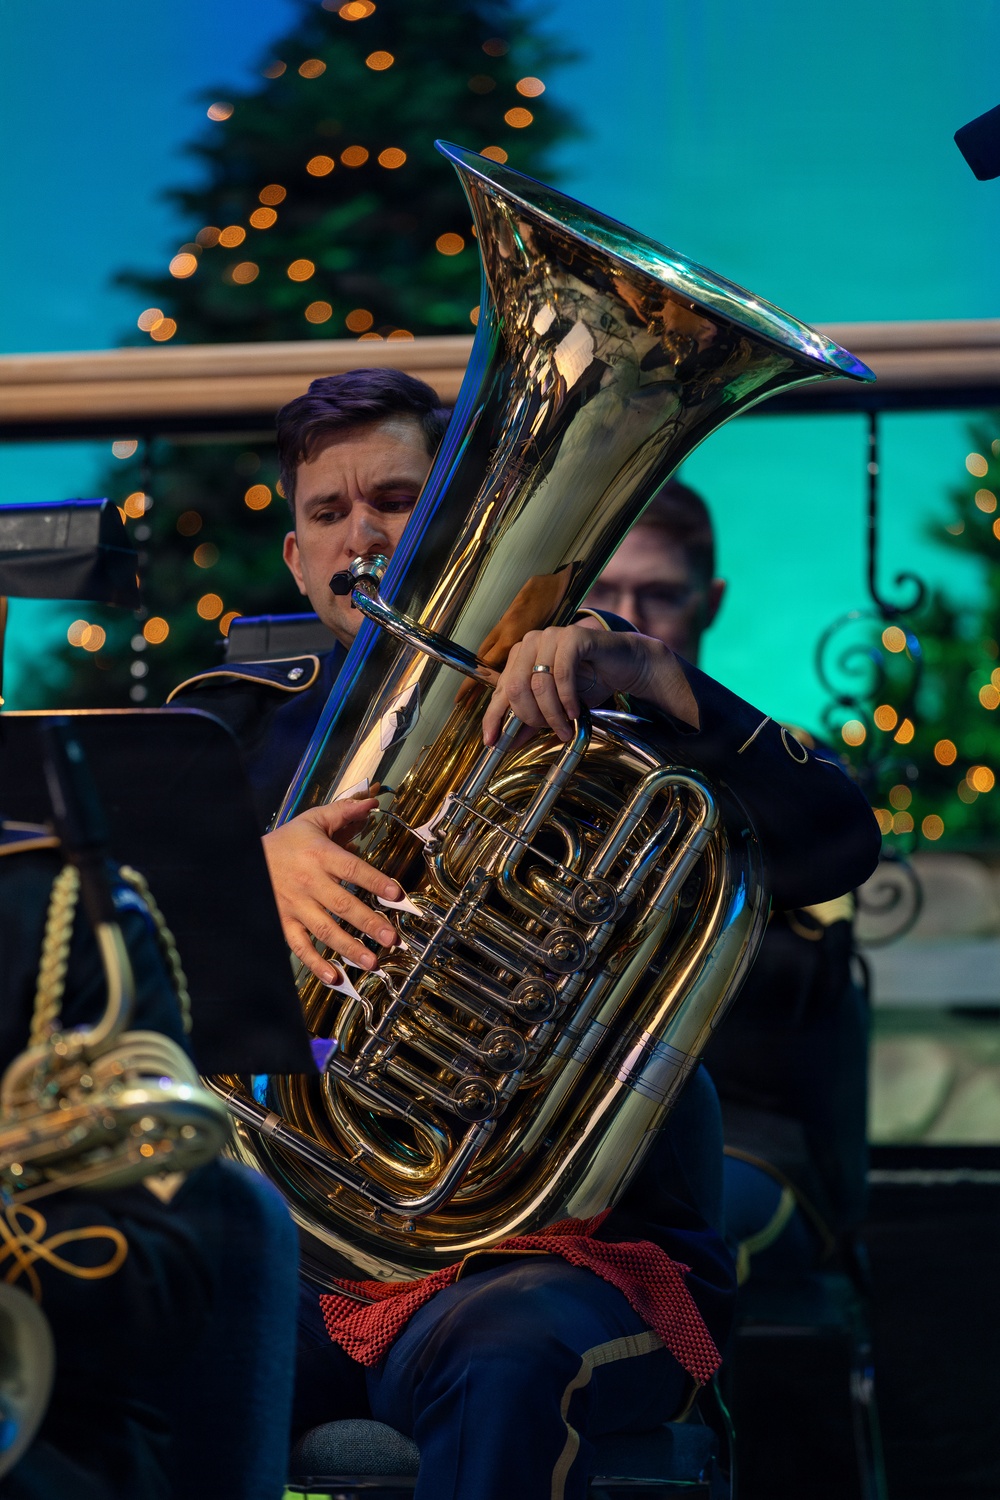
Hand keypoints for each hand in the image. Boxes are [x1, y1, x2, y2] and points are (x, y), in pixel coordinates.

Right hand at [262, 798, 400, 984]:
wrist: (244, 857)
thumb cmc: (286, 841)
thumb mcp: (313, 820)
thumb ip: (344, 812)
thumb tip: (372, 801)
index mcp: (319, 855)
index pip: (352, 869)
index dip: (375, 881)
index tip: (396, 894)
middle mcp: (308, 882)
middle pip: (342, 905)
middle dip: (368, 923)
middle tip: (391, 938)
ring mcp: (295, 906)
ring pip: (324, 930)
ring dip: (348, 948)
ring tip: (371, 962)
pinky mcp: (284, 922)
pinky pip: (300, 946)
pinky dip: (316, 964)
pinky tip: (334, 977)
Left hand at [481, 625, 699, 745]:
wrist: (626, 666)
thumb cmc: (590, 683)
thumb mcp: (556, 707)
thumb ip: (532, 720)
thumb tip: (507, 742)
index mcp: (520, 657)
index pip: (500, 690)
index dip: (493, 717)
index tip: (491, 742)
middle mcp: (531, 642)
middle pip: (515, 687)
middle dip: (532, 717)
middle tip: (551, 731)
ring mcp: (552, 636)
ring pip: (538, 683)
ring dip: (552, 713)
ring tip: (566, 726)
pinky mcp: (574, 636)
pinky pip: (562, 673)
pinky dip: (567, 698)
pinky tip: (575, 711)